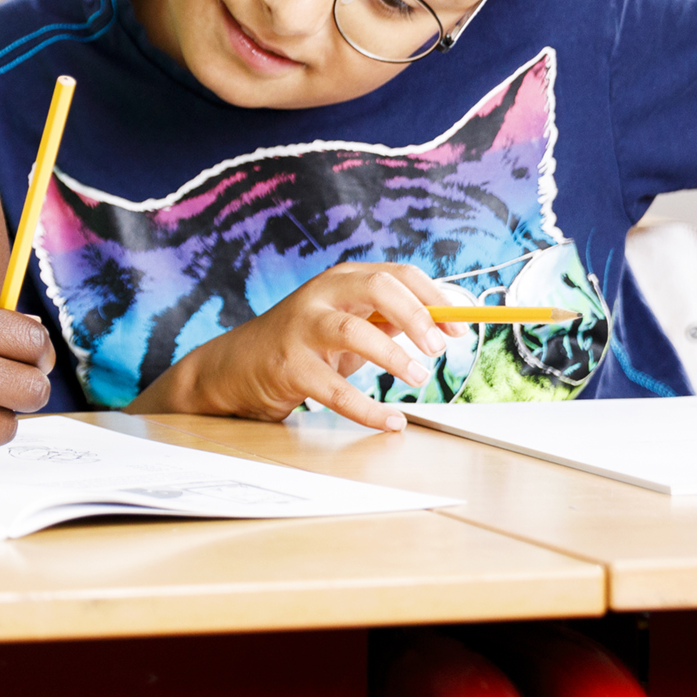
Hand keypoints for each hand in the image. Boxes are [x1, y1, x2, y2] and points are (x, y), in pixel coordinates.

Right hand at [148, 263, 456, 431]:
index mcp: (342, 280)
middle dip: (416, 315)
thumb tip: (449, 321)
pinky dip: (368, 408)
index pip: (398, 274)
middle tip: (438, 348)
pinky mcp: (288, 365)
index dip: (435, 299)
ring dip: (394, 356)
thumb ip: (391, 319)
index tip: (460, 328)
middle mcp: (321, 295)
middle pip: (377, 287)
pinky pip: (334, 389)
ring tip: (418, 378)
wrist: (237, 366)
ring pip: (353, 331)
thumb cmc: (305, 343)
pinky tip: (391, 421)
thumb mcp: (349, 322)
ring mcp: (301, 328)